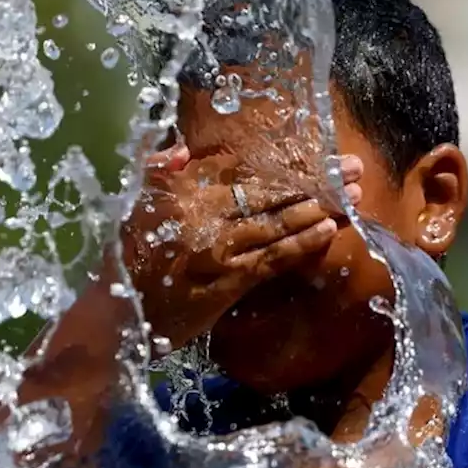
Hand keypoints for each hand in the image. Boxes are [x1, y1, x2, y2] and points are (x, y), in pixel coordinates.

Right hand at [123, 143, 362, 348]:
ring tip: (352, 195)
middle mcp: (203, 215)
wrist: (113, 316)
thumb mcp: (128, 208)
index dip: (286, 161)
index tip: (319, 152)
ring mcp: (218, 249)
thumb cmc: (120, 262)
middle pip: (271, 192)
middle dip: (317, 179)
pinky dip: (301, 244)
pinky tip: (326, 231)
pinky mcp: (228, 282)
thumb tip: (180, 151)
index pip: (244, 172)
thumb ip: (153, 172)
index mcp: (181, 191)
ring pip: (277, 223)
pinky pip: (272, 258)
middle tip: (354, 167)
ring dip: (320, 208)